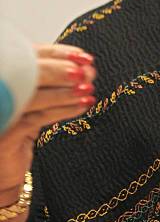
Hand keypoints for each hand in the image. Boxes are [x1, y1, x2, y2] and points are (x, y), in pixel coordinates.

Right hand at [0, 44, 95, 205]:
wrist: (3, 168)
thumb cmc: (21, 128)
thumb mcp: (36, 98)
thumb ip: (54, 81)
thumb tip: (86, 67)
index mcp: (5, 75)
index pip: (31, 55)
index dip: (59, 53)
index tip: (84, 57)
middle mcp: (0, 90)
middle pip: (31, 72)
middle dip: (65, 71)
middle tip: (88, 74)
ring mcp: (0, 110)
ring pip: (36, 95)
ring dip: (67, 92)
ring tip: (88, 91)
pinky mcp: (5, 134)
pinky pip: (38, 118)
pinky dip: (64, 110)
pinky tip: (82, 106)